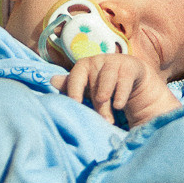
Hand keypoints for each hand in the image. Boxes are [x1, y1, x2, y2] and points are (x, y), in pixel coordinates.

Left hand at [55, 52, 179, 125]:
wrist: (132, 77)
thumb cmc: (104, 84)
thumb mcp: (88, 88)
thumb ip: (71, 86)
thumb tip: (51, 80)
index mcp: (84, 65)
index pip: (76, 76)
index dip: (74, 89)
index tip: (74, 104)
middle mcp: (98, 60)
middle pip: (93, 82)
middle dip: (96, 104)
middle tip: (100, 122)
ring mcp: (115, 62)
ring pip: (107, 79)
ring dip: (106, 98)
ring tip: (108, 117)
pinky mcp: (131, 66)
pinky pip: (124, 80)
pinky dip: (121, 94)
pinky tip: (119, 105)